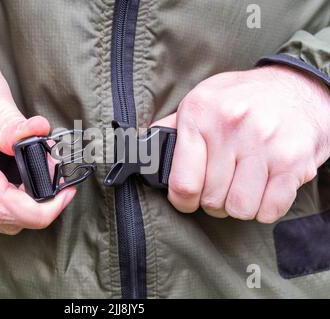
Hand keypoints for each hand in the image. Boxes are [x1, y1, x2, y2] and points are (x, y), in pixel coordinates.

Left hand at [154, 65, 329, 222]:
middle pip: (210, 199)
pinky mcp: (292, 160)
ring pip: (239, 209)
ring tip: (241, 186)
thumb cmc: (243, 98)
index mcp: (200, 113)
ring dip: (238, 205)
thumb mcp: (202, 99)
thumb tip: (143, 152)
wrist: (298, 86)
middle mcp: (231, 125)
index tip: (187, 200)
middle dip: (213, 200)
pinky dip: (264, 207)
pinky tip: (263, 189)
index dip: (182, 201)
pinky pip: (269, 210)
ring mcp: (264, 143)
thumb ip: (173, 128)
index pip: (182, 182)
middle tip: (220, 186)